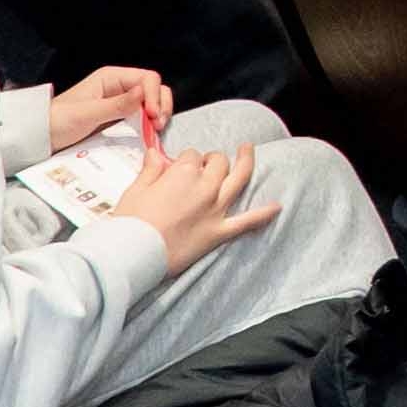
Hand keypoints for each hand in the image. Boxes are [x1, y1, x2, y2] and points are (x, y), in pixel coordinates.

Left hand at [50, 67, 171, 152]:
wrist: (40, 138)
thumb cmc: (56, 122)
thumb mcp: (86, 114)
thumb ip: (116, 104)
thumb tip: (143, 92)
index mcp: (111, 78)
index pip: (146, 78)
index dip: (154, 95)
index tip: (153, 115)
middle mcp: (119, 87)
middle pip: (153, 88)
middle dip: (161, 104)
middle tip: (159, 124)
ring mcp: (120, 103)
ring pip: (151, 102)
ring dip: (158, 114)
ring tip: (155, 130)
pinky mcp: (119, 118)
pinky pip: (141, 117)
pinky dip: (149, 124)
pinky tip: (148, 133)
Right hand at [107, 144, 281, 273]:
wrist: (131, 256)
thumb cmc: (129, 223)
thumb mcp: (134, 191)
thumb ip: (150, 169)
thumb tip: (156, 152)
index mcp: (183, 173)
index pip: (191, 156)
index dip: (184, 161)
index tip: (177, 168)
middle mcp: (204, 187)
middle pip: (217, 163)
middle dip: (212, 160)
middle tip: (205, 164)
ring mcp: (215, 209)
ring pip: (238, 179)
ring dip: (246, 162)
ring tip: (248, 150)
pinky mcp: (218, 232)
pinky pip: (246, 221)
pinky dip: (263, 214)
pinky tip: (277, 207)